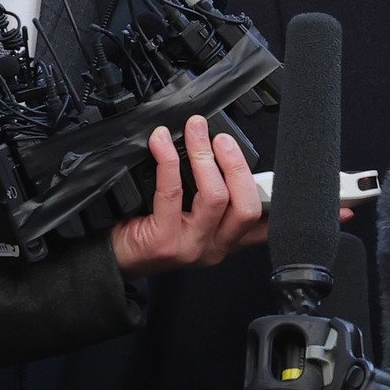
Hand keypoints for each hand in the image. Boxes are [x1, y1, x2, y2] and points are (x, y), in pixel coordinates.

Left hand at [110, 116, 265, 275]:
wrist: (116, 258)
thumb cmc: (153, 233)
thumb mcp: (194, 221)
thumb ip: (215, 198)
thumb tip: (224, 152)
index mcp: (227, 241)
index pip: (263, 224)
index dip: (273, 197)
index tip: (265, 165)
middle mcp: (216, 247)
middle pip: (245, 206)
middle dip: (236, 165)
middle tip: (221, 138)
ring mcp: (192, 247)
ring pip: (215, 197)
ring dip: (204, 156)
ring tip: (195, 131)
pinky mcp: (164, 241)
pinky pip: (172, 193)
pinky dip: (168, 161)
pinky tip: (161, 142)